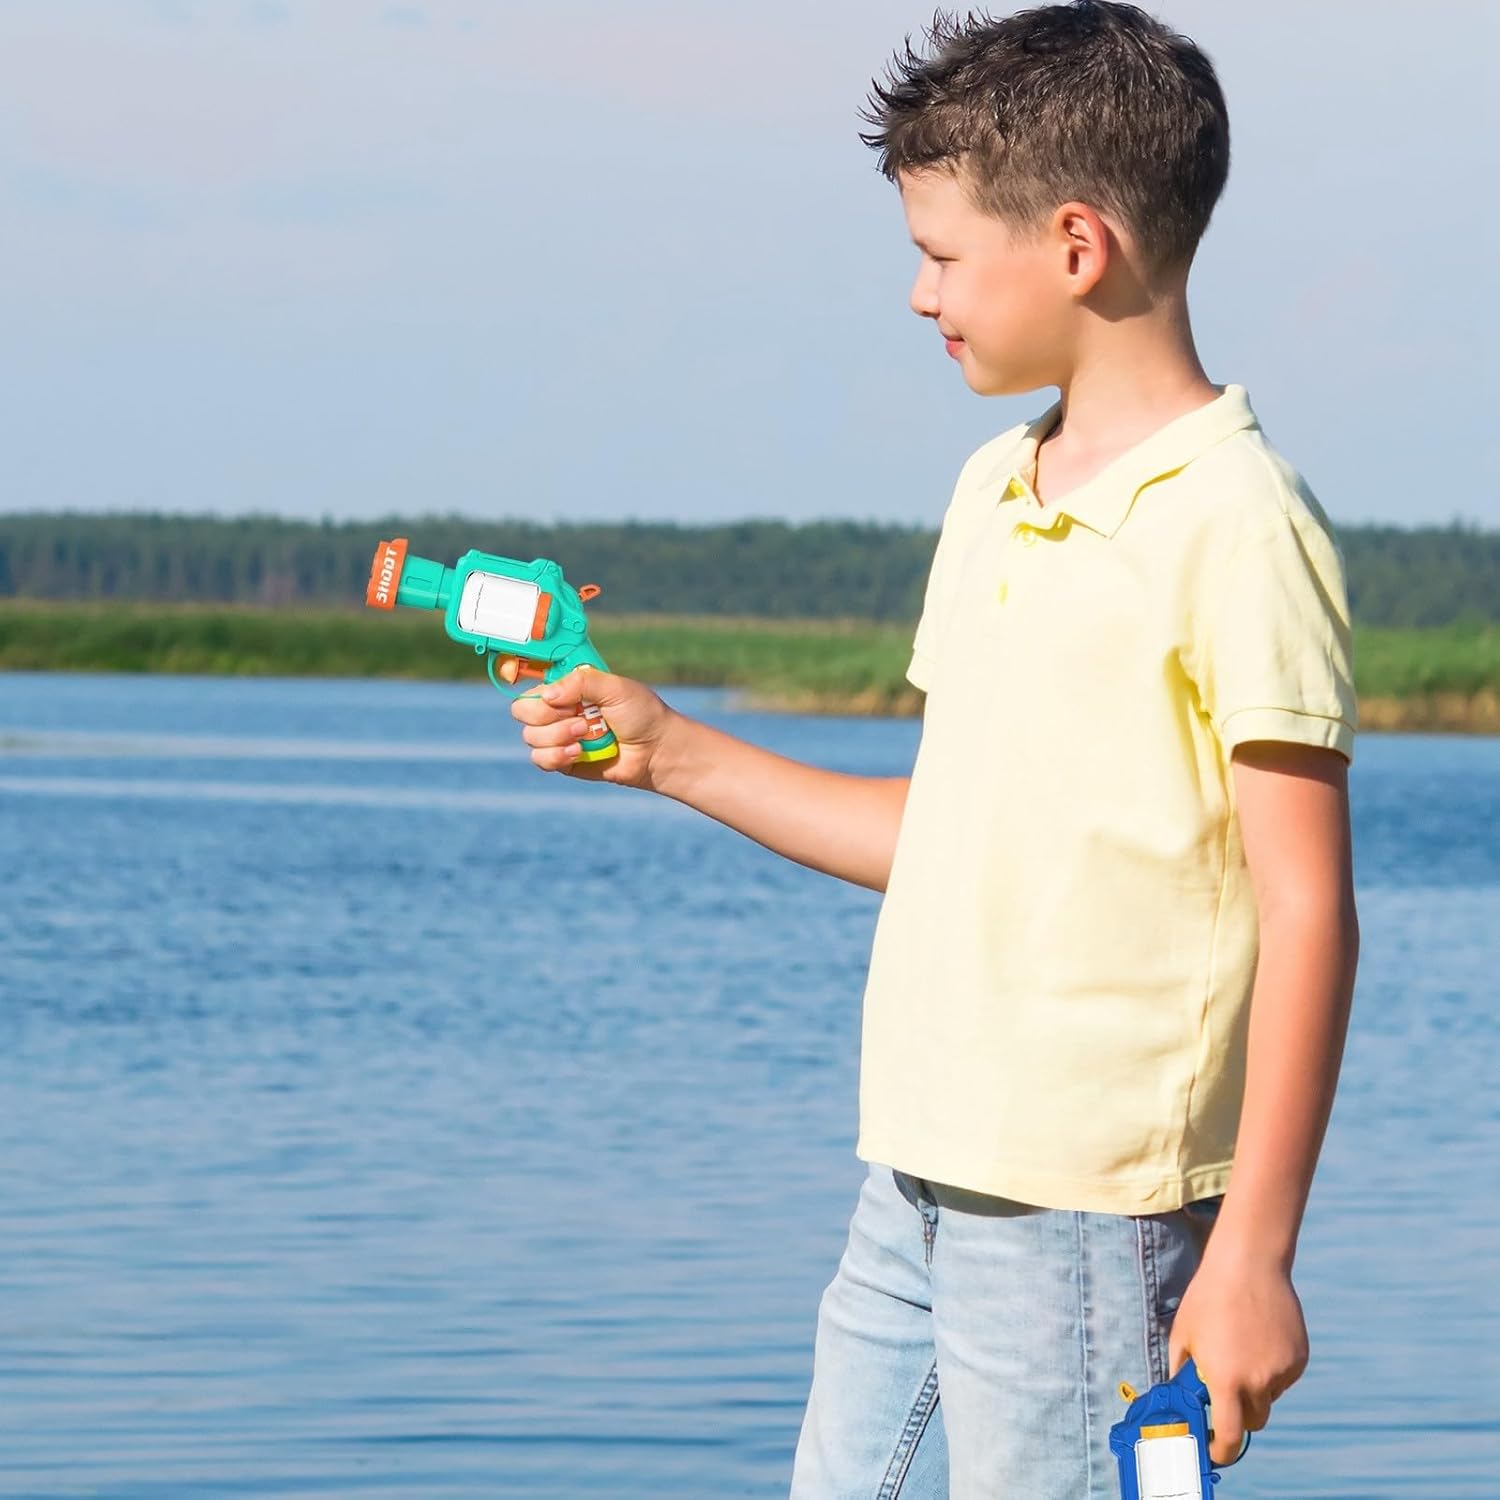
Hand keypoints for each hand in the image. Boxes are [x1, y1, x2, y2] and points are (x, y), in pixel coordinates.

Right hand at [504, 660, 677, 789]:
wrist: (656, 751)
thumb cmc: (641, 714)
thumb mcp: (615, 687)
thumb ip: (581, 682)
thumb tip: (547, 695)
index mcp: (568, 686)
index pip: (531, 679)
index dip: (521, 679)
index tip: (526, 682)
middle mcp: (559, 709)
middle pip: (522, 710)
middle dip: (546, 715)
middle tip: (578, 717)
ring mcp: (559, 735)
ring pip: (530, 737)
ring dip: (557, 736)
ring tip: (585, 736)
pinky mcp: (562, 760)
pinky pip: (540, 759)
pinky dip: (555, 756)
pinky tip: (577, 753)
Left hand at [1167, 1240, 1308, 1465]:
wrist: (1248, 1263)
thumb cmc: (1208, 1297)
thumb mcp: (1183, 1334)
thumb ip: (1181, 1371)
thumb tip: (1179, 1397)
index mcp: (1227, 1380)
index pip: (1229, 1435)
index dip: (1221, 1449)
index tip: (1214, 1449)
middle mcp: (1258, 1381)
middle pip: (1252, 1420)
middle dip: (1238, 1415)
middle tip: (1225, 1392)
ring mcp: (1283, 1371)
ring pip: (1269, 1396)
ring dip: (1255, 1387)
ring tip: (1240, 1346)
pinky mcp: (1299, 1358)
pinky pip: (1283, 1377)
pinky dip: (1271, 1368)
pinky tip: (1258, 1336)